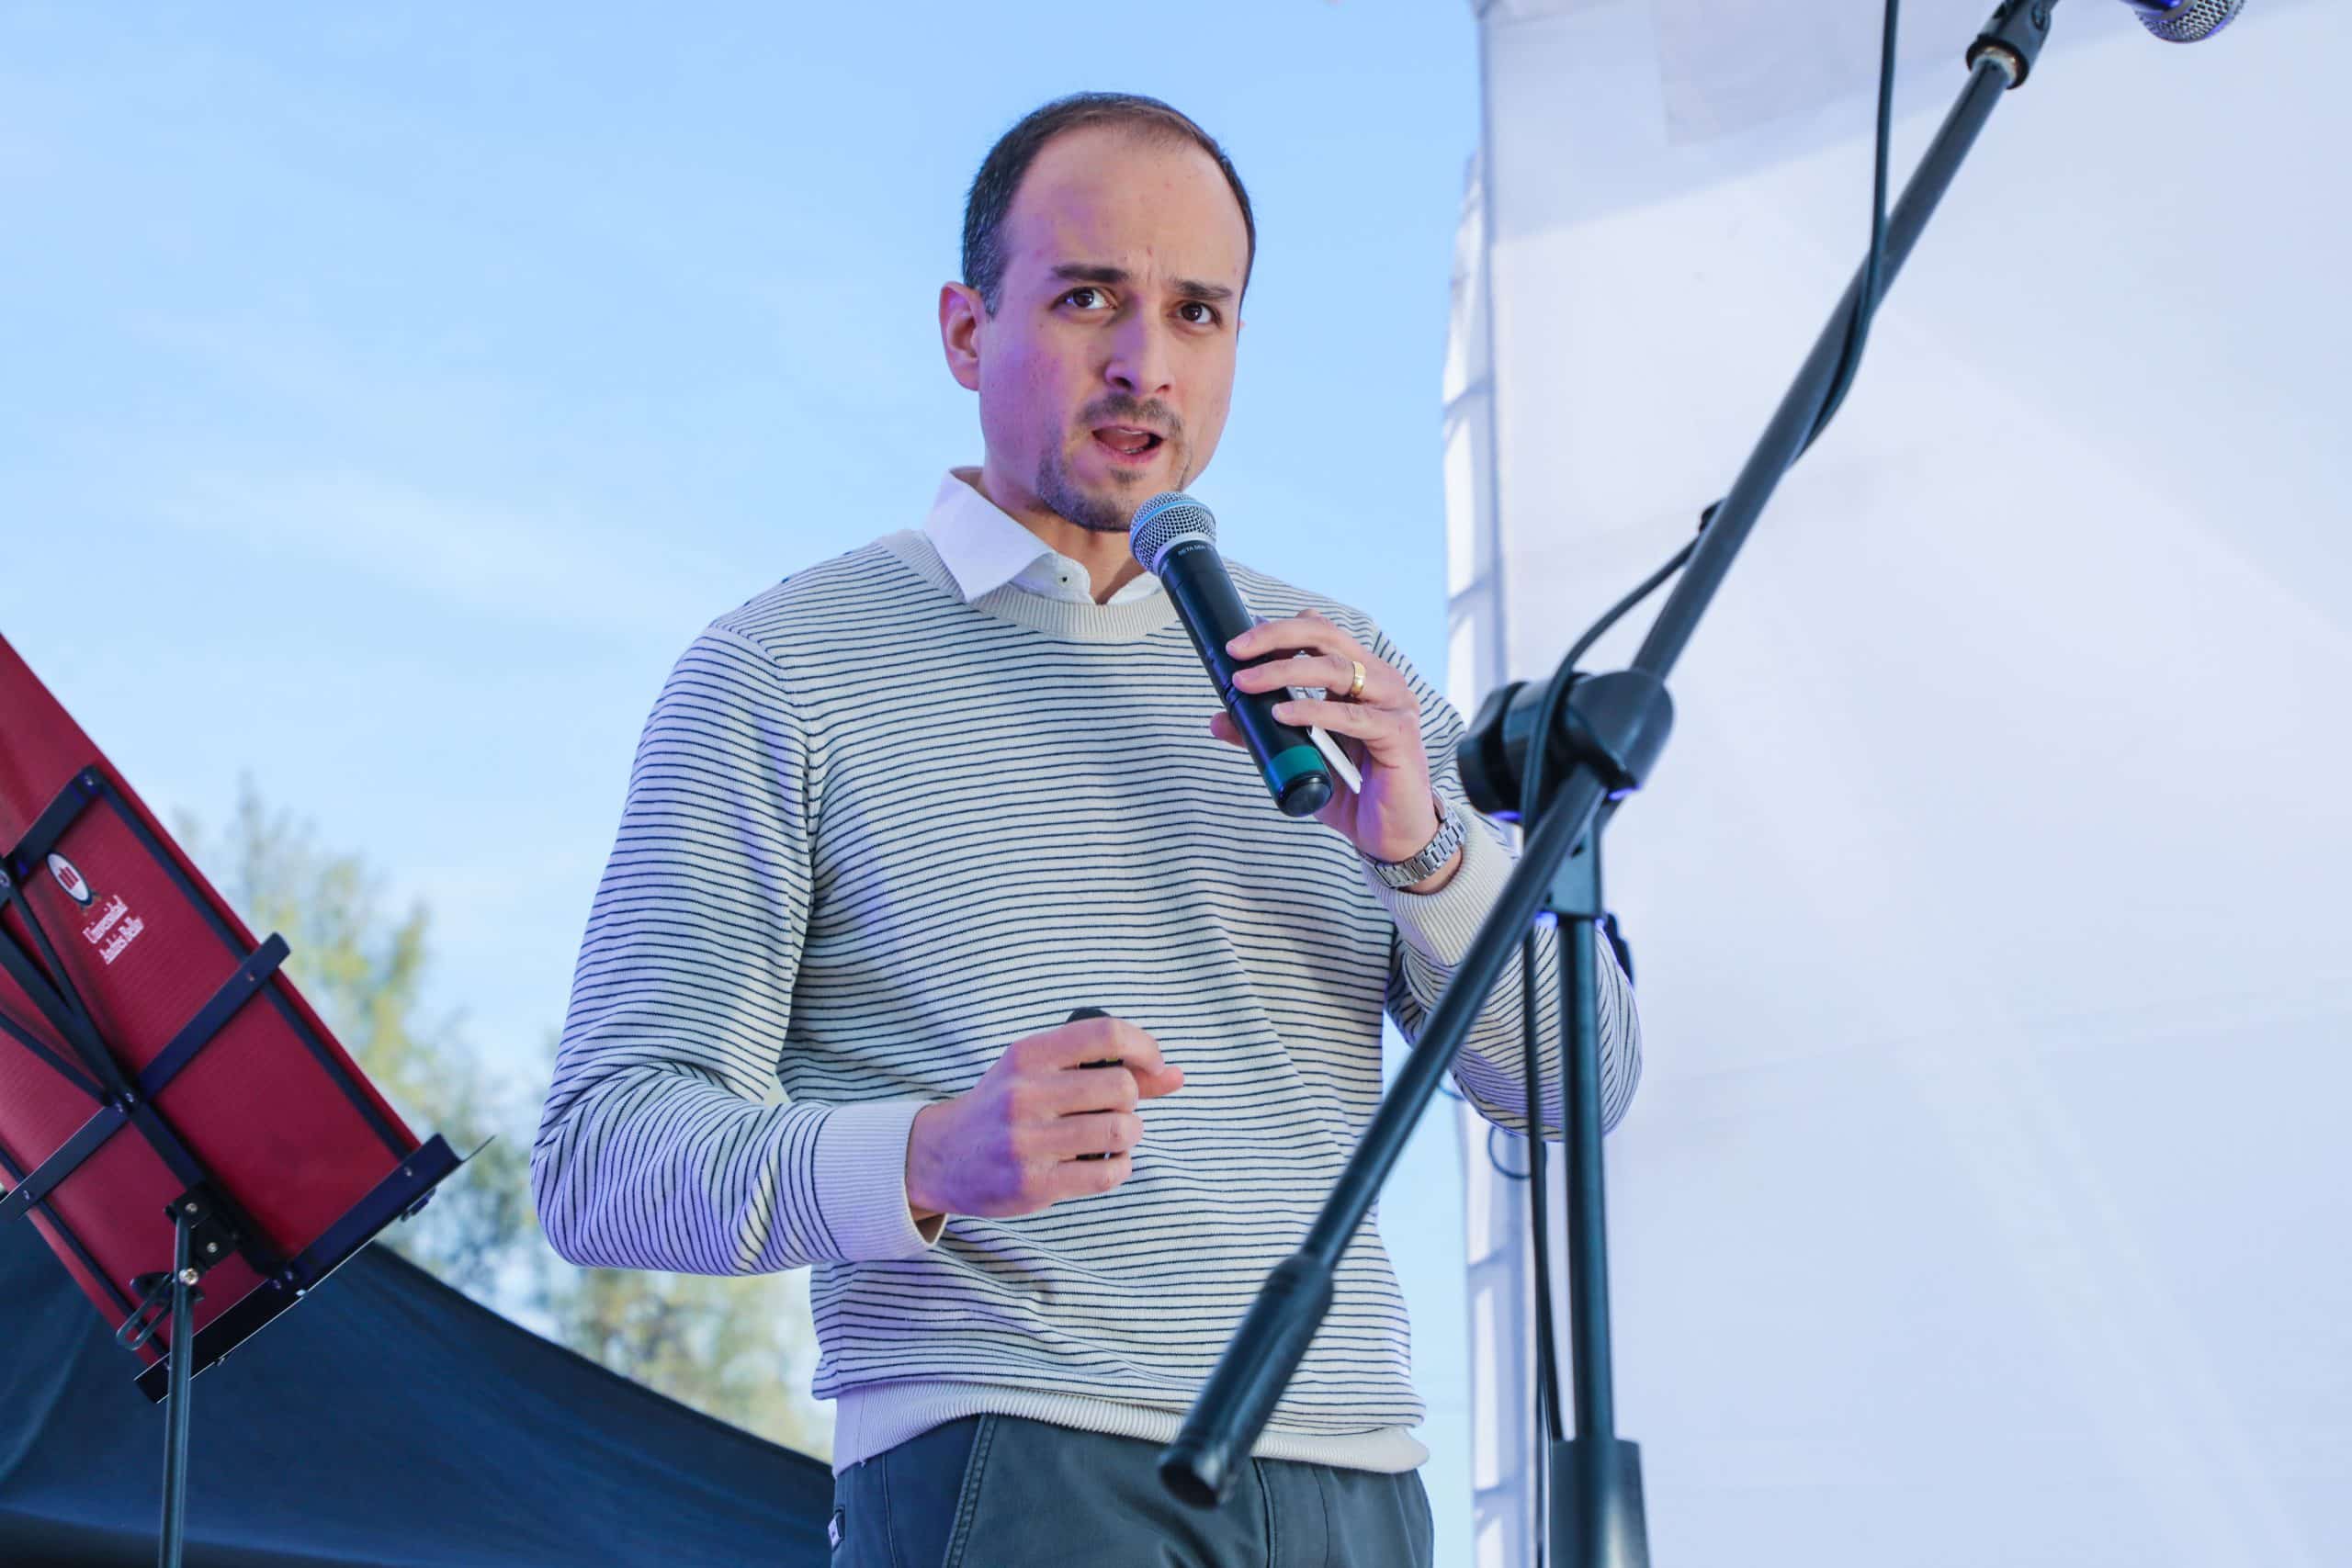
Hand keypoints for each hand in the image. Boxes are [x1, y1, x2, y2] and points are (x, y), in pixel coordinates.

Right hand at [905, 1015, 1182, 1221]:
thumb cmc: (1005, 1106)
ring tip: (1114, 1136)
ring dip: (1130, 1134)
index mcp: (1028, 1055)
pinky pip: (1107, 1174)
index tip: (1153, 1064)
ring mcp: (1028, 1141)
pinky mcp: (1034, 1184)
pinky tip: (1104, 1163)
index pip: (1105, 1034)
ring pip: (1120, 1131)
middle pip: (1121, 1086)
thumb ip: (1108, 1069)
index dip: (1144, 1046)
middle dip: (1132, 1100)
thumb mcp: (1042, 1073)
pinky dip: (1119, 1168)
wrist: (943, 1155)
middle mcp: (1025, 1093)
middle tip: (1116, 1108)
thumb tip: (1176, 1075)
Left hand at [1213, 610, 1461, 888]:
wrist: (1391, 835)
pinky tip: (1283, 714)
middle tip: (1237, 652)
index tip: (1239, 643)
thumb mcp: (1300, 757)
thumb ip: (1265, 735)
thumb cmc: (1351, 790)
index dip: (1279, 630)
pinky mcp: (1399, 733)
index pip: (1319, 633)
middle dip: (1276, 637)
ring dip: (1285, 672)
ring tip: (1247, 684)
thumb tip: (1218, 720)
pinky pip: (1352, 716)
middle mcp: (1380, 679)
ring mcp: (1394, 703)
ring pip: (1336, 669)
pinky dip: (1313, 711)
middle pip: (1326, 636)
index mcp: (1359, 675)